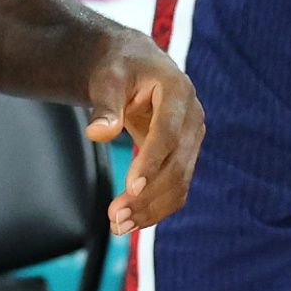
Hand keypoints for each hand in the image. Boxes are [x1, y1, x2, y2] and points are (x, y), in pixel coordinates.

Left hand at [85, 32, 204, 234]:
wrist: (136, 65)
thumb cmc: (120, 68)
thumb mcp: (108, 79)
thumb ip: (105, 106)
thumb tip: (98, 133)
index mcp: (178, 91)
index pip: (168, 134)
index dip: (151, 162)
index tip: (130, 188)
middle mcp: (193, 117)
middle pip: (177, 164)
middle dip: (148, 195)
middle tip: (115, 218)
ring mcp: (192, 137)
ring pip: (180, 181)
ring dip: (152, 208)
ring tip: (119, 225)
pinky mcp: (185, 154)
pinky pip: (177, 186)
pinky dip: (157, 207)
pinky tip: (132, 221)